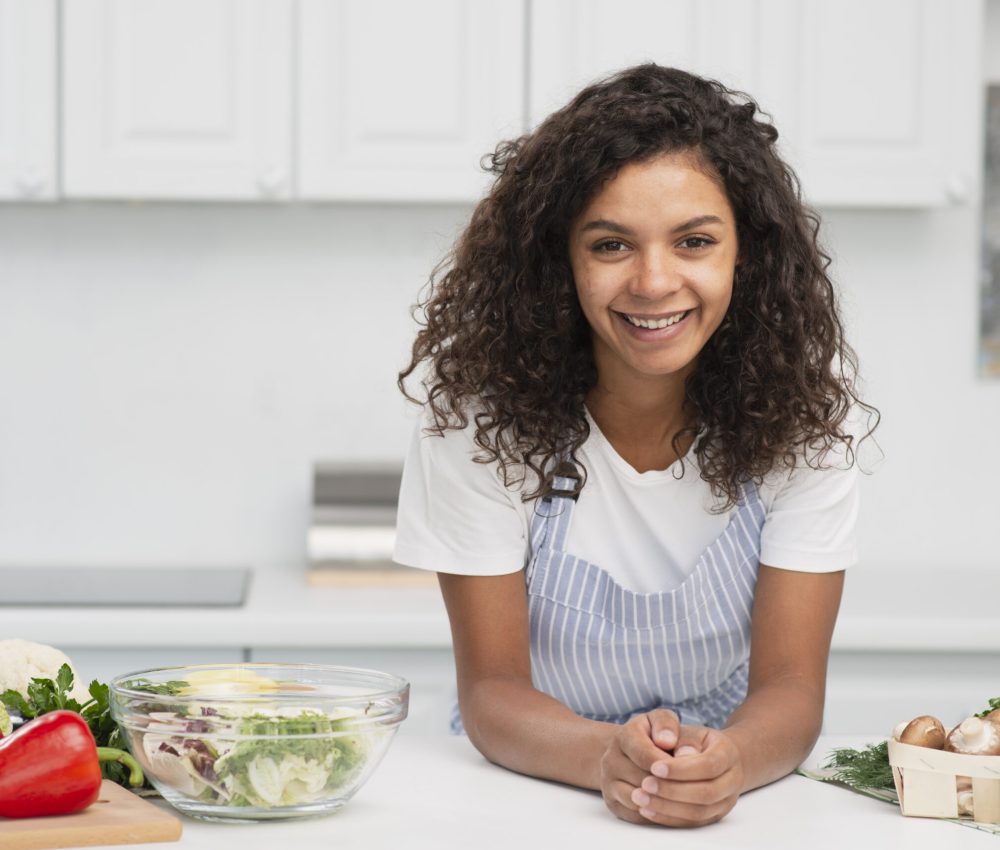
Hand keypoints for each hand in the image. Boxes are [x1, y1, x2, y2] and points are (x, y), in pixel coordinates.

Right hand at [598, 709, 681, 824]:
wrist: (629, 753)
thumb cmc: (653, 736)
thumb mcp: (661, 721)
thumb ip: (667, 726)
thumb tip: (668, 741)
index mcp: (623, 736)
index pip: (646, 755)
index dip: (670, 766)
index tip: (691, 772)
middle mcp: (610, 760)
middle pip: (642, 780)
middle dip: (670, 786)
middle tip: (694, 789)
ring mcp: (608, 783)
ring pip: (638, 800)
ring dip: (663, 802)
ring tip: (685, 800)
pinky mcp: (612, 803)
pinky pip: (635, 815)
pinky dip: (655, 814)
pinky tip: (672, 808)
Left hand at [630, 725, 744, 826]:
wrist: (715, 756)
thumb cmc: (697, 741)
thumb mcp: (690, 732)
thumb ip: (684, 740)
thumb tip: (676, 753)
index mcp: (728, 753)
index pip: (708, 765)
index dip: (681, 769)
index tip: (654, 767)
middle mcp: (732, 780)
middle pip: (706, 793)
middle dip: (672, 791)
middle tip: (644, 784)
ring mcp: (725, 801)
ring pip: (700, 812)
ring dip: (668, 808)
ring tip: (640, 798)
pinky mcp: (714, 816)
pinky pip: (693, 823)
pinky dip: (669, 818)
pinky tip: (647, 810)